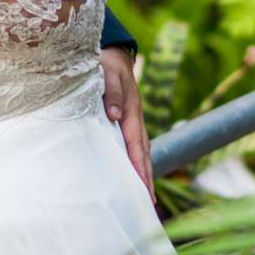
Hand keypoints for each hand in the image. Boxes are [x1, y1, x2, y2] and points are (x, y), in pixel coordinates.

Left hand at [102, 45, 154, 200]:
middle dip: (146, 178)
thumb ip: (111, 91)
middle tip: (149, 204)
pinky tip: (131, 176)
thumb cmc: (105, 61)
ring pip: (139, 151)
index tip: (142, 188)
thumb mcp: (106, 71)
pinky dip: (134, 162)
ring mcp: (130, 121)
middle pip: (143, 154)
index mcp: (131, 110)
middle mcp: (133, 119)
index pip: (135, 145)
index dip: (139, 167)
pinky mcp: (124, 121)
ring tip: (144, 198)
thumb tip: (114, 115)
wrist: (111, 50)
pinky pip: (131, 146)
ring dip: (143, 173)